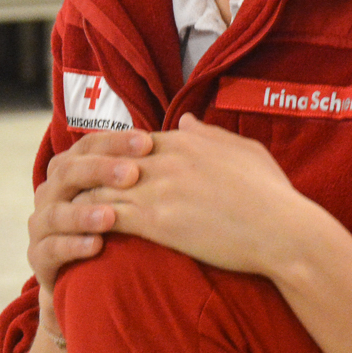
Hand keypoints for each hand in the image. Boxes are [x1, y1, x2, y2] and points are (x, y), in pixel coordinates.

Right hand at [28, 129, 152, 294]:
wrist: (83, 274)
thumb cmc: (112, 222)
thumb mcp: (128, 189)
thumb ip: (150, 160)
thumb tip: (189, 121)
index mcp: (69, 168)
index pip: (88, 146)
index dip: (115, 142)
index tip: (148, 142)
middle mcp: (51, 192)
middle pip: (69, 172)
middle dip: (100, 171)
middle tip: (133, 174)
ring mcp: (42, 225)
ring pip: (57, 212)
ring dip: (84, 213)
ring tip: (112, 216)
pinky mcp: (39, 258)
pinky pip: (51, 249)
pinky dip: (73, 245)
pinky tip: (96, 246)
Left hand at [93, 114, 324, 278]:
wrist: (283, 231)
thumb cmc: (272, 194)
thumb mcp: (245, 151)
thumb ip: (211, 134)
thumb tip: (187, 119)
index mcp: (187, 140)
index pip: (134, 143)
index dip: (115, 157)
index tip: (102, 171)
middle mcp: (167, 159)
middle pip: (110, 161)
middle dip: (90, 175)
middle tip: (72, 190)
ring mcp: (159, 189)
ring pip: (104, 187)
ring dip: (84, 199)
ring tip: (68, 213)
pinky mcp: (157, 221)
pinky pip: (110, 216)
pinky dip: (92, 221)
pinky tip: (81, 233)